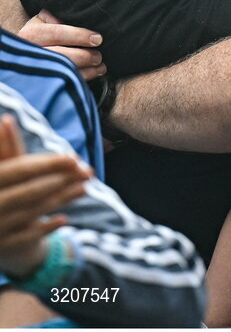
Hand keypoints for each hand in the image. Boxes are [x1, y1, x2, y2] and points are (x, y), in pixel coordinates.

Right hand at [0, 115, 89, 279]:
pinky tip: (64, 220)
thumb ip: (5, 148)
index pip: (21, 170)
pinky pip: (25, 238)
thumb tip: (7, 120)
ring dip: (61, 200)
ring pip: (31, 213)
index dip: (48, 164)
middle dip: (61, 181)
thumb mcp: (0, 168)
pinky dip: (45, 228)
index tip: (74, 158)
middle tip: (88, 172)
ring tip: (85, 188)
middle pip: (30, 192)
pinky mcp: (2, 246)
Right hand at [16, 11, 105, 81]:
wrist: (21, 54)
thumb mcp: (43, 20)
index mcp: (31, 33)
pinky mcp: (41, 83)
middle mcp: (31, 52)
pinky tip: (92, 74)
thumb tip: (80, 20)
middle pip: (61, 56)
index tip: (97, 39)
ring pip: (63, 72)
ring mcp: (35, 69)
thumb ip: (58, 17)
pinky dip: (81, 79)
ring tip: (100, 66)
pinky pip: (63, 83)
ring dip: (86, 70)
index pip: (57, 33)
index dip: (79, 36)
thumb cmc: (39, 33)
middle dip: (84, 56)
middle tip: (98, 56)